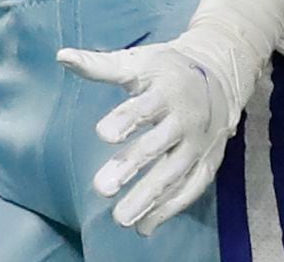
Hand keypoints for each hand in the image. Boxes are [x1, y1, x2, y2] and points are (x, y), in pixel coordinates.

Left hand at [58, 0, 279, 235]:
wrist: (221, 78)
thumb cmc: (167, 71)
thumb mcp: (139, 62)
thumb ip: (100, 65)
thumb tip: (62, 57)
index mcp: (167, 90)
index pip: (145, 106)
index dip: (125, 120)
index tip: (103, 134)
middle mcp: (185, 119)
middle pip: (157, 145)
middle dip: (130, 166)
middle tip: (102, 187)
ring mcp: (198, 144)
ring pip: (173, 173)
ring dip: (148, 197)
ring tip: (121, 219)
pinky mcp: (206, 163)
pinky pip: (189, 190)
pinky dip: (169, 209)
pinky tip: (145, 227)